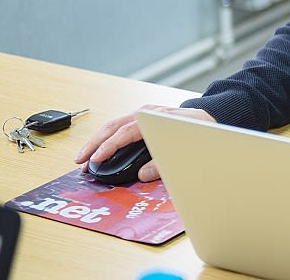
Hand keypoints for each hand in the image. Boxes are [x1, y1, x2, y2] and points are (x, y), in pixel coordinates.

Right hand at [74, 104, 215, 181]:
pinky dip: (106, 138)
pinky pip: (120, 127)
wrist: (210, 115)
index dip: (108, 147)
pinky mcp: (143, 118)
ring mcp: (144, 113)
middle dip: (94, 144)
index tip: (95, 160)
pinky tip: (99, 150)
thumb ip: (162, 164)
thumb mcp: (184, 149)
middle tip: (79, 161)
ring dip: (97, 141)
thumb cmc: (198, 131)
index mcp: (155, 118)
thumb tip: (141, 176)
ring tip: (83, 159)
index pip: (125, 132)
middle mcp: (146, 113)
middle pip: (113, 126)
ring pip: (113, 125)